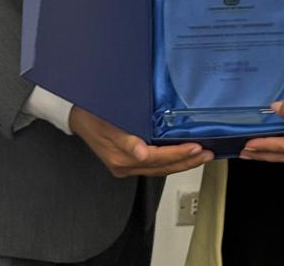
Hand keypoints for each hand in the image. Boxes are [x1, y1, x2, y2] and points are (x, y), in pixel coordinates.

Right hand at [70, 106, 212, 177]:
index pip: (157, 159)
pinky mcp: (126, 162)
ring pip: (159, 169)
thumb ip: (125, 139)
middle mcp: (124, 165)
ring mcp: (125, 166)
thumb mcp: (107, 122)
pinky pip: (153, 166)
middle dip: (186, 162)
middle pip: (162, 168)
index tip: (196, 148)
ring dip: (181, 163)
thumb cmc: (92, 114)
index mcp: (121, 157)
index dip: (178, 154)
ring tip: (201, 156)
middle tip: (207, 154)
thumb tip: (141, 154)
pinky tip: (181, 156)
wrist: (75, 115)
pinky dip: (169, 162)